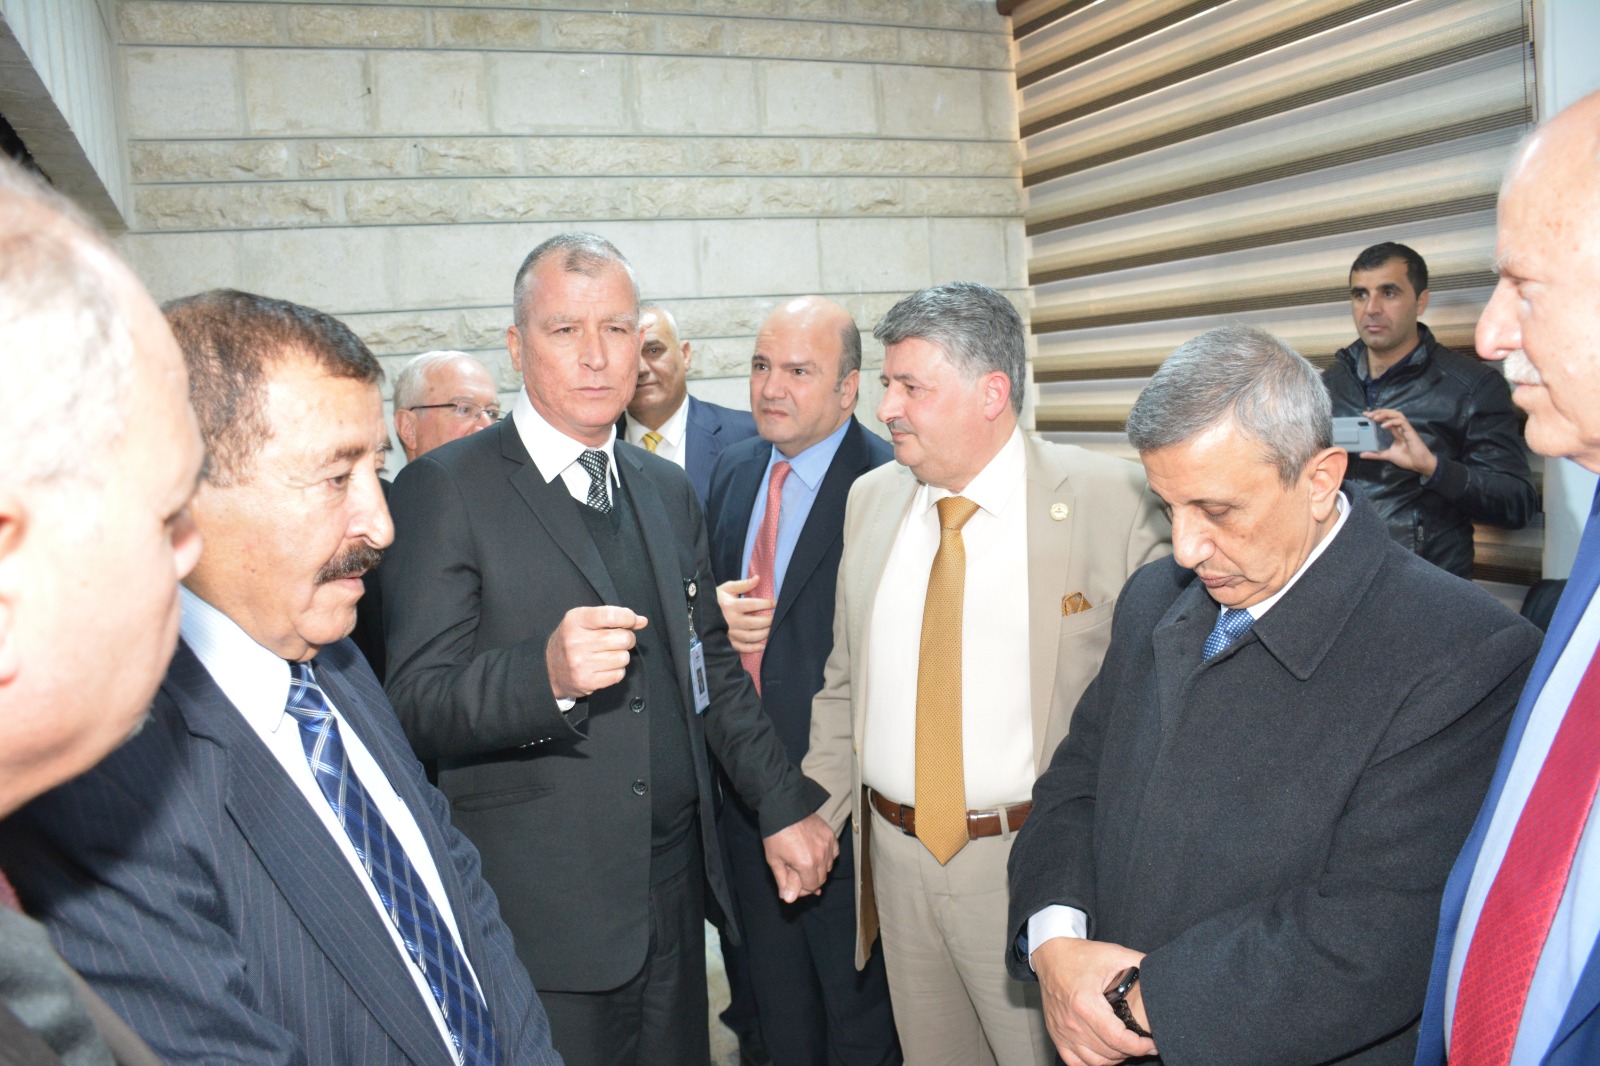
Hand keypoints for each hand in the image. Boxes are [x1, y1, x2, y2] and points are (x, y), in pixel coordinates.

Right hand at [545, 605, 647, 699]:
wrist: (549, 668)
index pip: (610, 615)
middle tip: (618, 640)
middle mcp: (576, 642)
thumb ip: (614, 617)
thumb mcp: (586, 621)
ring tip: (608, 654)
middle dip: (627, 638)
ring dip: (621, 656)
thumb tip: (642, 621)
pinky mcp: (586, 682)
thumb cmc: (572, 640)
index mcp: (575, 621)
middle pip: (623, 638)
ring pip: (623, 657)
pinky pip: (619, 674)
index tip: (632, 620)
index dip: (628, 617)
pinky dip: (617, 671)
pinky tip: (604, 667)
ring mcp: (581, 663)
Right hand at [717, 576, 774, 654]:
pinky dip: (754, 648)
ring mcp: (730, 634)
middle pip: (754, 623)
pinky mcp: (728, 642)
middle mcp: (731, 621)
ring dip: (764, 634)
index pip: (753, 605)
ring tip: (772, 629)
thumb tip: (758, 578)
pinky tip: (763, 645)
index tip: (775, 603)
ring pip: (751, 637)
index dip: (767, 604)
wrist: (699, 613)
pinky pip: (743, 648)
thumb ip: (743, 584)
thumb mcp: (727, 588)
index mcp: (731, 606)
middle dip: (768, 621)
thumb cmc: (715, 599)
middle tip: (777, 618)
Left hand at [762, 813, 838, 902]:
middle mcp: (821, 856)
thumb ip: (784, 881)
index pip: (811, 886)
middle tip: (797, 874)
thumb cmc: (776, 834)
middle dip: (809, 880)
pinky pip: (834, 853)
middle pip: (821, 879)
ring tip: (804, 862)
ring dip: (818, 869)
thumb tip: (789, 899)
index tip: (792, 883)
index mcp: (806, 864)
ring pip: (828, 867)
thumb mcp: (774, 860)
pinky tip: (815, 853)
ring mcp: (828, 844)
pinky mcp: (831, 835)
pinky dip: (827, 857)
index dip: (801, 888)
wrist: (784, 807)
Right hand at [1031, 937, 1156, 1065]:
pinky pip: (1076, 1062)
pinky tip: (1104, 1053)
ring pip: (1095, 1062)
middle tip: (1142, 1041)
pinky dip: (1093, 1063)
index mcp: (1086, 1004)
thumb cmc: (1080, 955)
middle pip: (1109, 1052)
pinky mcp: (1056, 1035)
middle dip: (1131, 1050)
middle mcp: (1072, 1022)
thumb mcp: (1114, 954)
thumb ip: (1141, 963)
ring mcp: (1062, 1031)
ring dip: (1115, 1058)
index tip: (1152, 1043)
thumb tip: (1163, 974)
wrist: (1050, 954)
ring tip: (1126, 1046)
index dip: (1140, 1046)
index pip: (1118, 1039)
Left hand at [1361, 408, 1437, 477]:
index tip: (1365, 415)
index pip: (1386, 419)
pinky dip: (1392, 422)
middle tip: (1368, 414)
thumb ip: (1375, 454)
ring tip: (1375, 418)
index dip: (1376, 415)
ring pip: (1396, 414)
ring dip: (1385, 414)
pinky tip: (1383, 426)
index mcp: (1396, 431)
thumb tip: (1362, 454)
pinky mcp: (1410, 432)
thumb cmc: (1407, 458)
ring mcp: (1406, 429)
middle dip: (1379, 412)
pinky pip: (1401, 422)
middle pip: (1391, 414)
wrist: (1419, 464)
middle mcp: (1401, 428)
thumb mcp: (1387, 455)